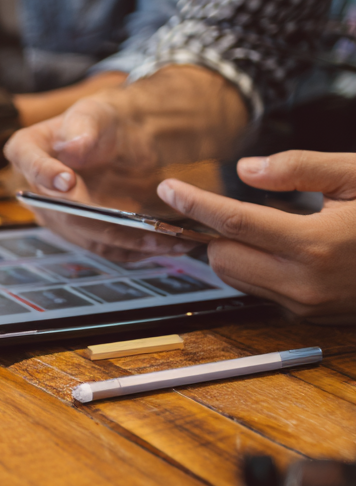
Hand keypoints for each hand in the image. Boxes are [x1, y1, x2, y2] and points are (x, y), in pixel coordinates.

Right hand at [6, 67, 250, 259]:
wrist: (121, 142)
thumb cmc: (102, 122)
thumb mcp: (94, 112)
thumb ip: (84, 125)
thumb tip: (73, 146)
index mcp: (28, 150)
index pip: (29, 162)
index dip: (44, 174)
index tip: (67, 181)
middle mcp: (37, 189)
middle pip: (61, 211)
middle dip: (98, 220)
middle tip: (132, 221)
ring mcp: (57, 215)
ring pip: (86, 236)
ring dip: (125, 240)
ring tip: (164, 238)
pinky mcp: (80, 232)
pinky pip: (104, 247)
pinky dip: (133, 250)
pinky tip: (162, 244)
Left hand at [158, 151, 355, 321]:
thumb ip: (299, 168)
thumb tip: (246, 170)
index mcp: (315, 245)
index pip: (233, 222)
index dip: (195, 202)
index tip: (169, 187)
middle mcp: (305, 283)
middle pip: (222, 256)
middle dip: (213, 230)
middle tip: (217, 204)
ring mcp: (307, 306)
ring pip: (235, 277)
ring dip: (231, 249)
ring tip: (259, 223)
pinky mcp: (311, 317)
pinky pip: (260, 290)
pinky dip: (255, 267)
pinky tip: (280, 246)